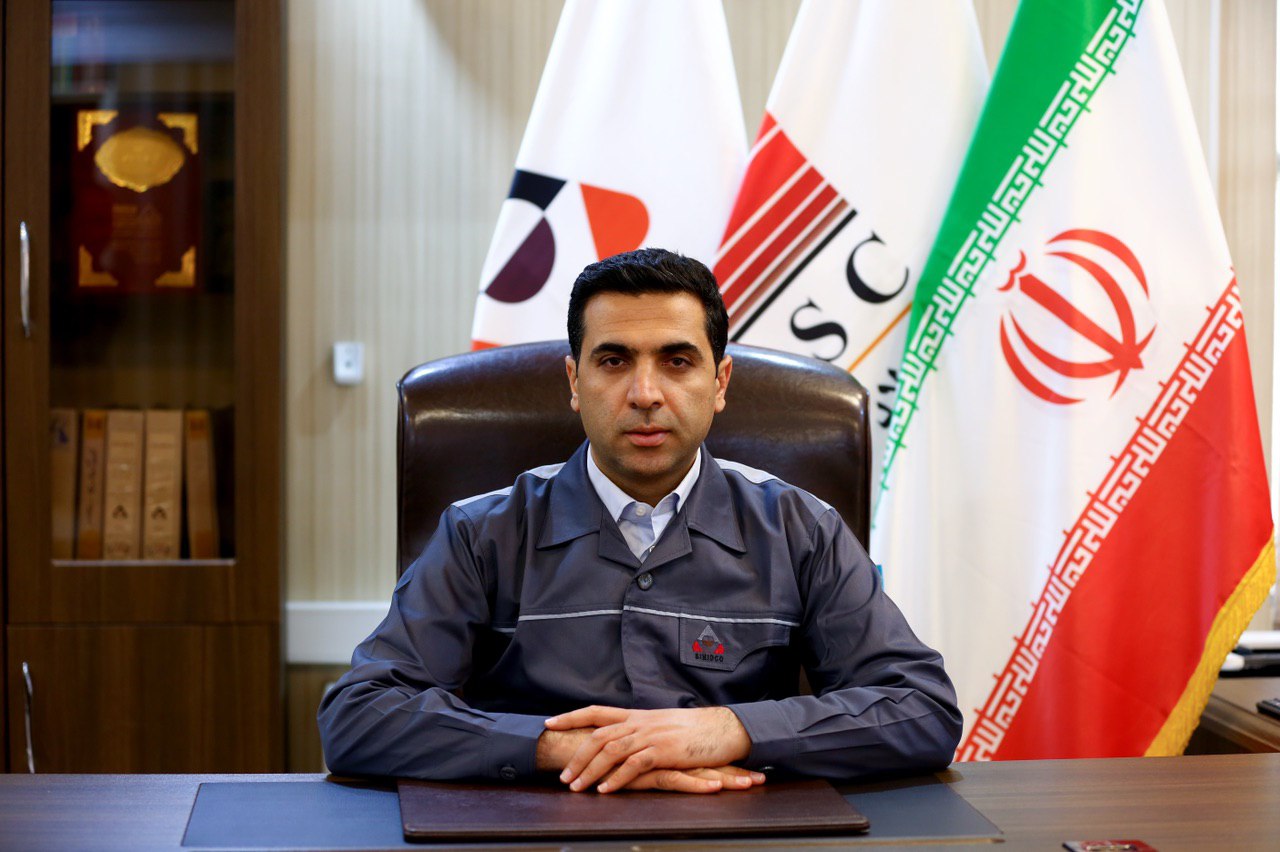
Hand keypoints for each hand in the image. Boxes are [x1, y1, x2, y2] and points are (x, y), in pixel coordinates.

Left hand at [545, 705, 751, 792]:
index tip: (550, 722)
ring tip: (577, 787)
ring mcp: (652, 735)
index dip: (572, 716)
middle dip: (577, 755)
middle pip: (599, 735)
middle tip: (563, 776)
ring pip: (612, 750)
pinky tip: (606, 790)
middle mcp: (641, 722)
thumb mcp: (664, 726)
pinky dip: (617, 778)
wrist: (724, 728)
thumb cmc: (696, 730)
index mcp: (638, 715)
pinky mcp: (665, 751)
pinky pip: (634, 765)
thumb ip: (642, 731)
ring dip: (590, 770)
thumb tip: (623, 739)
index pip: (597, 711)